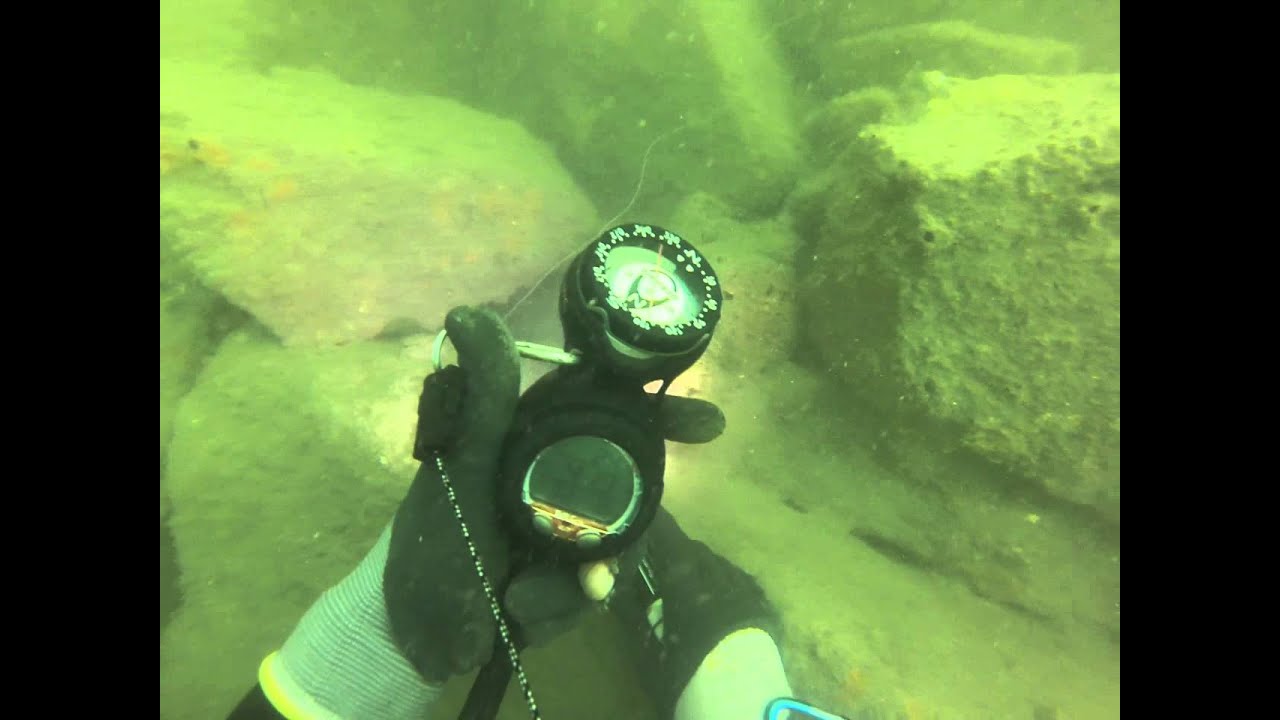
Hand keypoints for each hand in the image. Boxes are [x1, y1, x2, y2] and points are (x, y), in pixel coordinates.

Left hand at [383, 306, 726, 683]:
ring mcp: (569, 533)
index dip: (660, 414)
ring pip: (619, 549)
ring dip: (572, 585)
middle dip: (622, 534)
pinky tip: (522, 615)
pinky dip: (563, 608)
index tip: (708, 424)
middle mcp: (559, 480)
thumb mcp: (460, 468)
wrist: (413, 635)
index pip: (610, 410)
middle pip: (629, 490)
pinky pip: (598, 590)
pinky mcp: (569, 583)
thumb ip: (482, 397)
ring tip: (522, 601)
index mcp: (536, 440)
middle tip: (596, 568)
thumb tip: (467, 313)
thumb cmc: (432, 540)